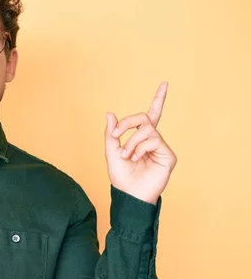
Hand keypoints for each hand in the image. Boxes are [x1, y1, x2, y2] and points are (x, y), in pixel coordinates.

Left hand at [104, 82, 176, 204]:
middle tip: (116, 135)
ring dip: (131, 142)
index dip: (159, 99)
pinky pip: (153, 140)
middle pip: (144, 117)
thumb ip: (111, 133)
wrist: (128, 194)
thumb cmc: (121, 176)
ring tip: (126, 156)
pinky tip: (136, 159)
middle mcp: (153, 140)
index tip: (165, 84)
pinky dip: (140, 148)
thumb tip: (110, 113)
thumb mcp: (111, 151)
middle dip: (127, 123)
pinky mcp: (168, 155)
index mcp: (141, 138)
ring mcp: (161, 147)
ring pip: (146, 129)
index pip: (152, 115)